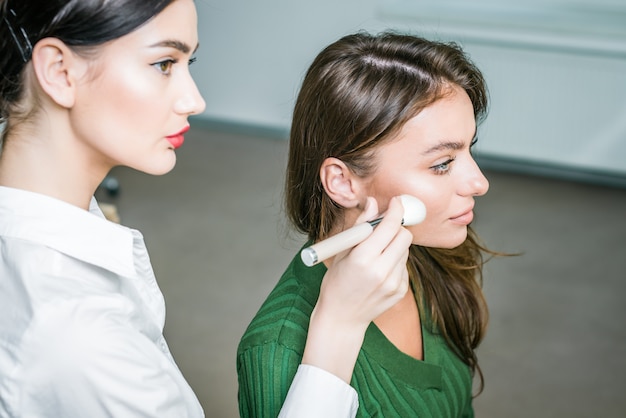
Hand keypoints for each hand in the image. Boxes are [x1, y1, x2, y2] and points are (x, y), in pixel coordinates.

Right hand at [302, 196, 412, 381]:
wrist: (341, 318)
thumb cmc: (336, 282)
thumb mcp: (342, 251)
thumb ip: (360, 225)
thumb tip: (373, 203)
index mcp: (362, 258)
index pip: (389, 226)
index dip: (395, 211)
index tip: (397, 202)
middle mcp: (381, 271)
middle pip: (404, 236)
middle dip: (396, 228)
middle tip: (384, 229)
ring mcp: (393, 283)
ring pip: (405, 250)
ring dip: (394, 245)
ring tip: (375, 255)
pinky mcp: (400, 291)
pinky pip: (404, 266)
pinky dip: (395, 261)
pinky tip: (379, 271)